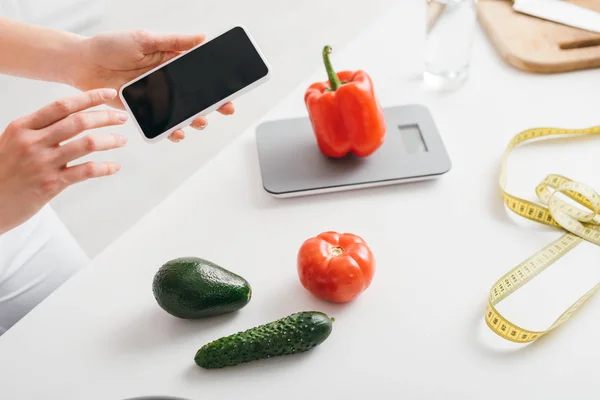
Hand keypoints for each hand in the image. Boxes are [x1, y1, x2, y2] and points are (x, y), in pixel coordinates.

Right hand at [0, 88, 126, 234]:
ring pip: (86, 144)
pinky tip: (115, 166)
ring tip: (121, 140)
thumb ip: (39, 130)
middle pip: (78, 122)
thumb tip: (70, 118)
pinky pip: (86, 171)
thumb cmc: (3, 172)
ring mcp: (43, 163)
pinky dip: (105, 167)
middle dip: (105, 117)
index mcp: (23, 127)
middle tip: (121, 118)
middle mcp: (33, 142)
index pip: (62, 106)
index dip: (89, 98)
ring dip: (110, 140)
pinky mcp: (51, 184)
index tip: (108, 94)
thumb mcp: (14, 142)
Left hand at [74, 30, 234, 141]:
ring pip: (182, 112)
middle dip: (213, 104)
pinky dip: (171, 130)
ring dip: (194, 119)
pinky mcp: (144, 111)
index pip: (199, 71)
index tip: (231, 88)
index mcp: (171, 60)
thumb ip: (174, 41)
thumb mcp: (144, 38)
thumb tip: (202, 38)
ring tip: (200, 121)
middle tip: (226, 108)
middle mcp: (167, 80)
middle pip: (196, 95)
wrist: (82, 64)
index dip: (216, 81)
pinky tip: (178, 133)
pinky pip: (162, 123)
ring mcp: (157, 97)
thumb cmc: (111, 46)